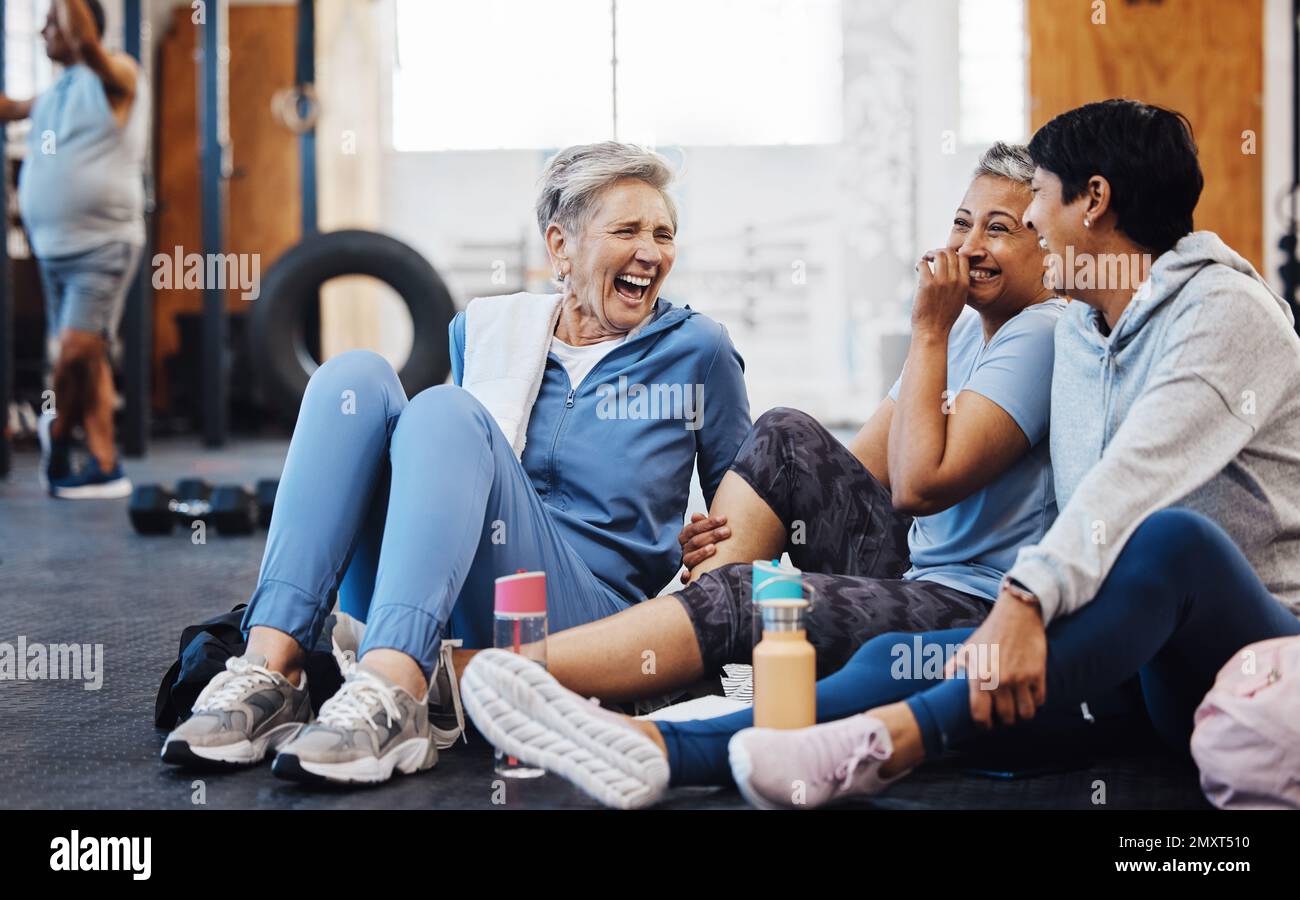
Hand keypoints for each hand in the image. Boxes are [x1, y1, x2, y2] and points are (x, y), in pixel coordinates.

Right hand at [677, 513, 729, 582]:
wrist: (717, 557)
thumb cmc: (713, 540)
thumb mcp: (710, 530)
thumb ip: (704, 522)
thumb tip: (695, 515)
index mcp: (686, 536)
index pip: (694, 528)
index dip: (708, 523)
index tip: (723, 518)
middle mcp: (686, 549)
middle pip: (695, 541)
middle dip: (711, 535)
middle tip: (727, 531)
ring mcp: (688, 562)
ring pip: (690, 558)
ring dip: (701, 553)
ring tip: (714, 548)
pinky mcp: (690, 575)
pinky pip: (684, 578)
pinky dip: (685, 577)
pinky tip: (689, 574)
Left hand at [911, 248, 968, 337]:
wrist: (933, 331)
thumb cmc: (944, 317)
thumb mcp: (959, 299)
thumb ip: (958, 284)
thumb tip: (952, 270)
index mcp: (964, 283)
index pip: (963, 257)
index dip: (952, 253)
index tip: (944, 258)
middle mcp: (954, 280)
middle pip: (950, 253)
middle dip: (939, 251)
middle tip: (931, 256)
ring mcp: (941, 282)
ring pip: (938, 255)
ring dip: (929, 254)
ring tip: (925, 259)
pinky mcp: (927, 284)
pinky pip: (923, 264)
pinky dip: (919, 264)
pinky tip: (917, 269)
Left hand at [945, 590, 1046, 728]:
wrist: (1016, 615)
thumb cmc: (988, 633)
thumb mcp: (967, 649)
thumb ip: (954, 667)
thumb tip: (944, 682)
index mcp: (979, 676)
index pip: (980, 714)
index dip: (983, 724)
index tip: (985, 724)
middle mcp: (1000, 680)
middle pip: (1005, 717)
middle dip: (1003, 720)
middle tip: (1002, 716)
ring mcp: (1020, 678)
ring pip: (1025, 713)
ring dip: (1021, 715)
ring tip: (1016, 710)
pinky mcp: (1038, 674)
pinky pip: (1039, 700)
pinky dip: (1035, 702)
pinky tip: (1028, 697)